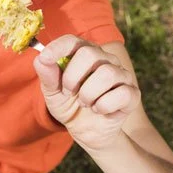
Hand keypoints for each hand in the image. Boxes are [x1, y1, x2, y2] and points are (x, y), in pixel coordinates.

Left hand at [33, 35, 140, 152]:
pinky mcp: (132, 93)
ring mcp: (121, 75)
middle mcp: (104, 59)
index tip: (45, 58)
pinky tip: (99, 110)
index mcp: (82, 53)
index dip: (58, 47)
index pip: (72, 41)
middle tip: (68, 92)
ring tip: (84, 102)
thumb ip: (47, 76)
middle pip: (89, 54)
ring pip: (107, 73)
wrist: (86, 132)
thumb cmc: (69, 105)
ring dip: (88, 94)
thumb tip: (41, 59)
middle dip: (72, 77)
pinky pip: (122, 93)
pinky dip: (104, 106)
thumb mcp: (52, 93)